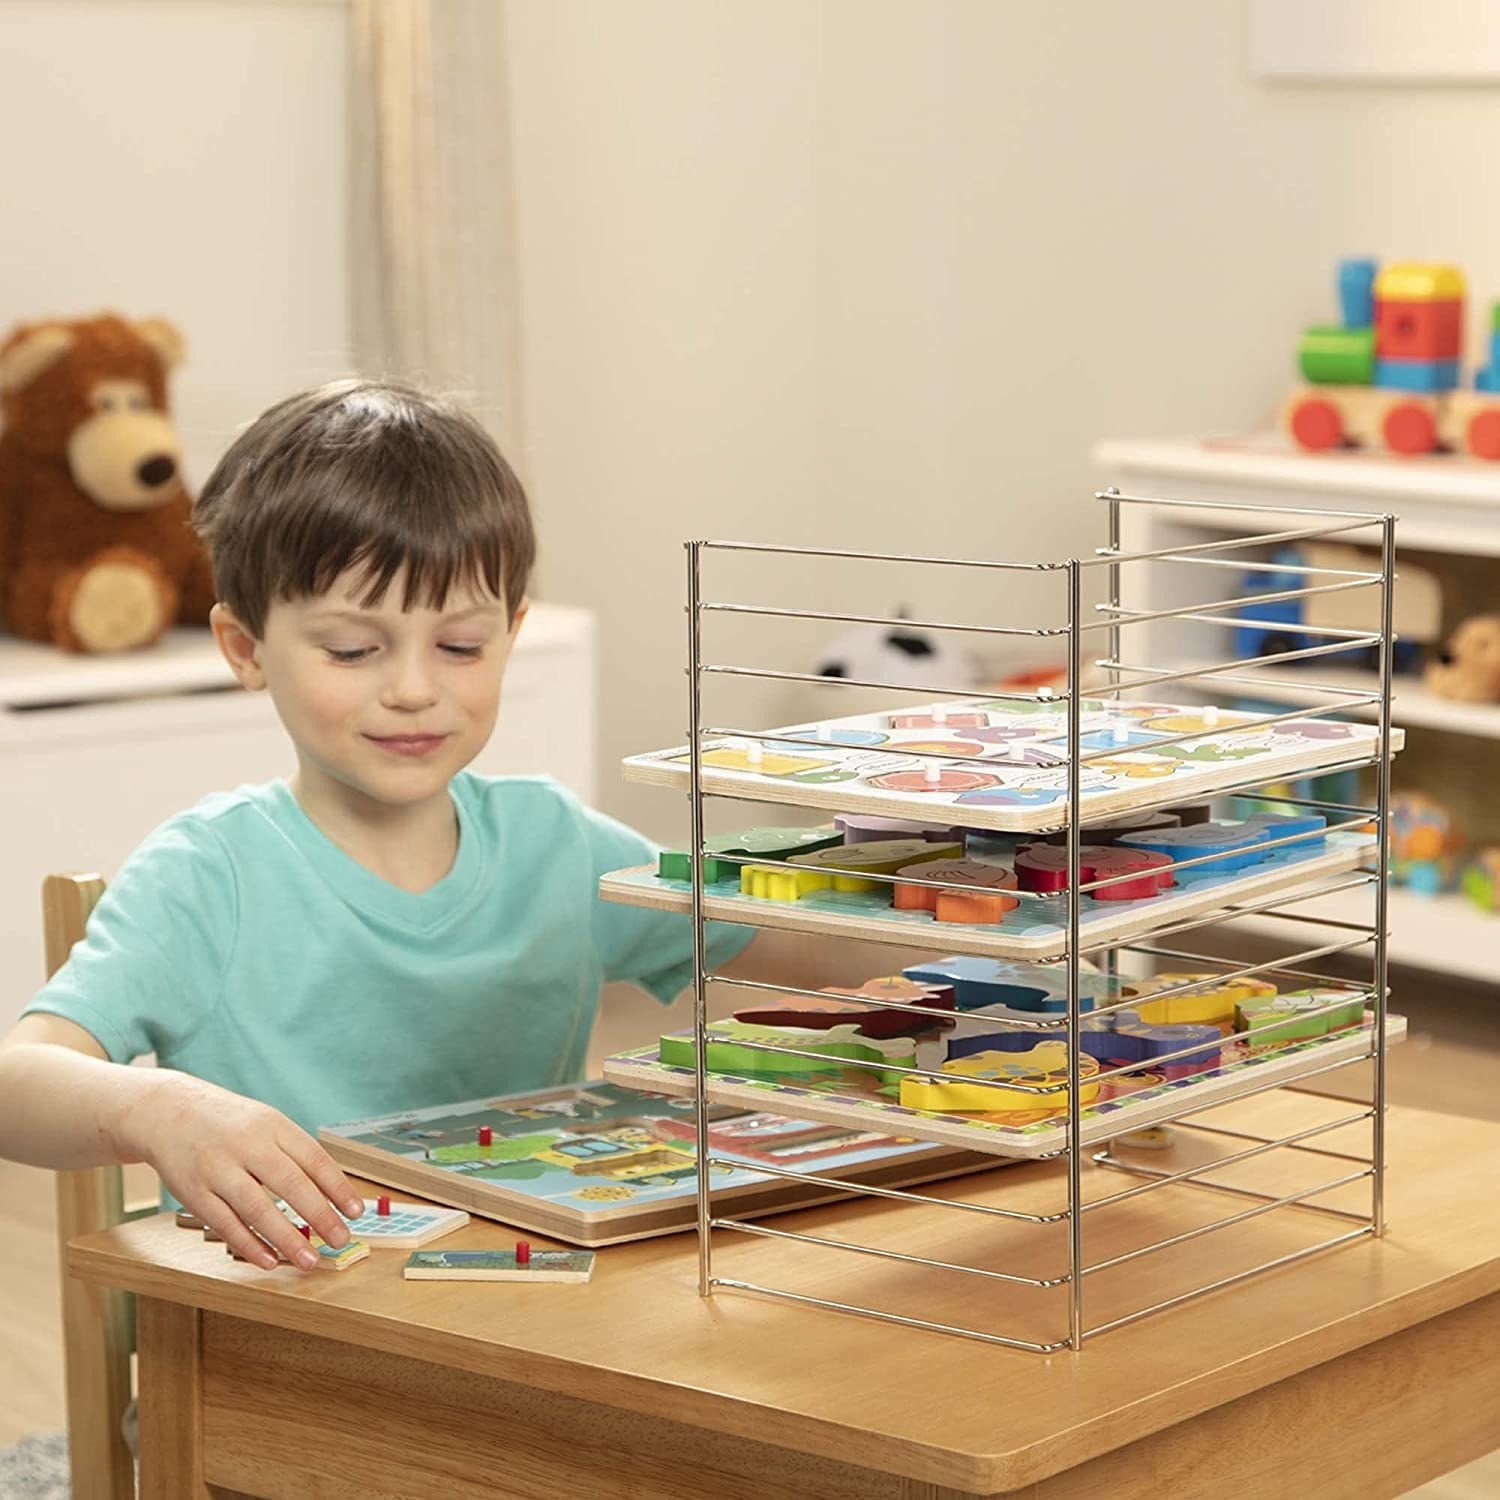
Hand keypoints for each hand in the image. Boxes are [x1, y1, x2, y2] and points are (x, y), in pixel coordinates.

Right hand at [125, 1072, 365, 1270]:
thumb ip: (294, 1153)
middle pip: (291, 1183)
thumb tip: (331, 1193)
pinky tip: (270, 1260)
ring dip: (287, 1239)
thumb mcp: (265, 1123)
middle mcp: (247, 1145)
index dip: (338, 1187)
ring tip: (310, 1260)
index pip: (313, 1158)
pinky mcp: (193, 1193)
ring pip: (258, 1209)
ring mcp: (218, 1169)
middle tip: (342, 1240)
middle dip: (320, 1215)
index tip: (357, 1212)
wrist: (167, 1112)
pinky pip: (225, 1224)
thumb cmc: (229, 1123)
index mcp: (272, 1126)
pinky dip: (250, 1246)